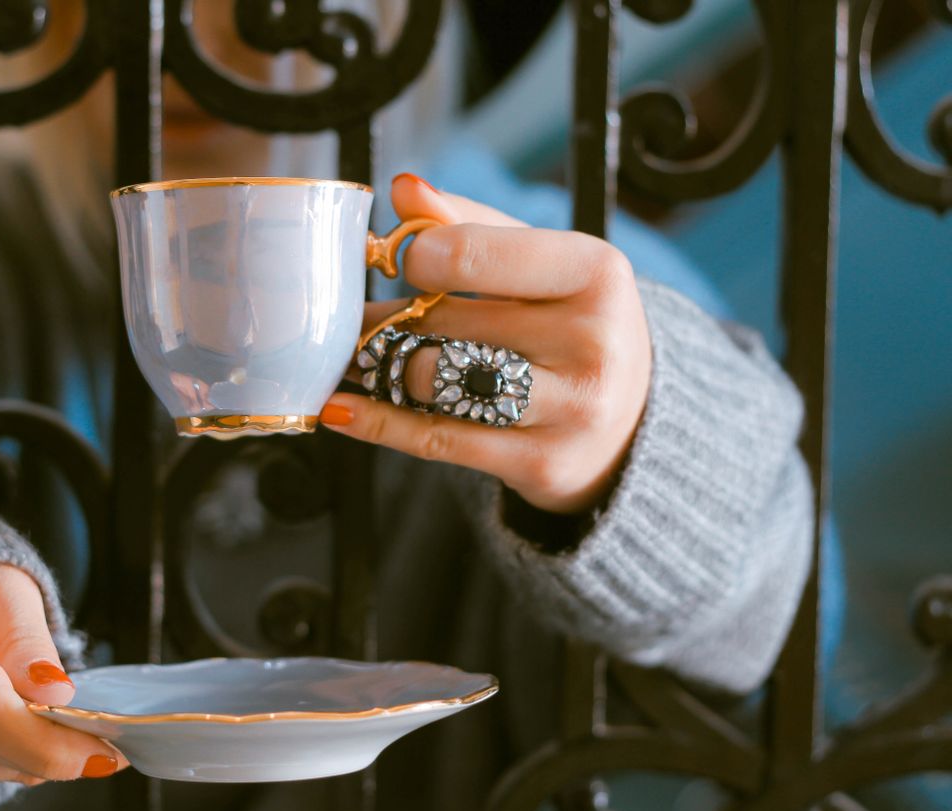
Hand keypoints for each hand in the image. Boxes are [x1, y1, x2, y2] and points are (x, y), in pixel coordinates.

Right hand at [0, 556, 126, 783]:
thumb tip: (54, 695)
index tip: (102, 750)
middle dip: (58, 750)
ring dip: (39, 754)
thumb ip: (25, 637)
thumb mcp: (3, 582)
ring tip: (82, 728)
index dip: (41, 737)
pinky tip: (40, 729)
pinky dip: (13, 753)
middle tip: (115, 743)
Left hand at [320, 173, 651, 513]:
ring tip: (359, 354)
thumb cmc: (571, 326)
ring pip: (432, 377)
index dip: (416, 256)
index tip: (396, 260)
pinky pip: (436, 437)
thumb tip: (403, 188)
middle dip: (389, 315)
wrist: (631, 422)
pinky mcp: (542, 462)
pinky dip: (376, 421)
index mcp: (596, 271)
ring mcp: (570, 408)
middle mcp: (592, 340)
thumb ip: (470, 223)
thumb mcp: (539, 264)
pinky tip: (339, 408)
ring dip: (379, 364)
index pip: (469, 253)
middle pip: (443, 318)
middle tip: (358, 315)